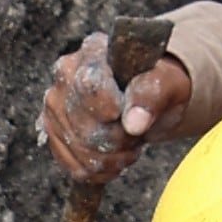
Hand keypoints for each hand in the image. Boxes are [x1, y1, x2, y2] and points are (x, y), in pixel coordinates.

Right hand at [40, 31, 190, 182]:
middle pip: (87, 128)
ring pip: (82, 152)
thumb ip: (153, 94)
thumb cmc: (159, 85)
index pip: (90, 87)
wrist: (147, 98)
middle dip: (121, 139)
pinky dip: (102, 169)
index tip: (131, 115)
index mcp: (92, 52)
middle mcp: (65, 75)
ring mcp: (54, 105)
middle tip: (137, 128)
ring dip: (114, 157)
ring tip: (128, 139)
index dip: (113, 111)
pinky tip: (114, 153)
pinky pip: (77, 168)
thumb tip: (134, 122)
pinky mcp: (51, 132)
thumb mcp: (169, 83)